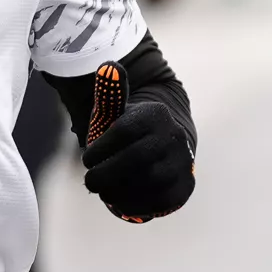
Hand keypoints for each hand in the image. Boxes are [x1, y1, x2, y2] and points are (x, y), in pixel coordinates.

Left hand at [82, 99, 193, 221]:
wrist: (165, 152)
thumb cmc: (130, 134)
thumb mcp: (118, 113)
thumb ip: (109, 94)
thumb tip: (108, 66)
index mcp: (155, 114)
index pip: (123, 131)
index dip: (100, 148)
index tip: (87, 159)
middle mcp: (173, 137)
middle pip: (135, 158)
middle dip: (106, 174)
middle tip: (90, 181)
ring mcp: (182, 163)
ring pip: (146, 183)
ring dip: (117, 191)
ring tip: (104, 190)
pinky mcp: (183, 188)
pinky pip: (156, 202)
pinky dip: (133, 205)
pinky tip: (121, 200)